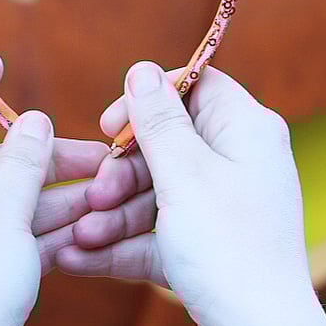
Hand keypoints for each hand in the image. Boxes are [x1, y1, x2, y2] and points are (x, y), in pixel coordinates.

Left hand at [0, 52, 107, 325]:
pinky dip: (36, 231)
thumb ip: (24, 157)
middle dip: (46, 159)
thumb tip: (35, 120)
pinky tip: (83, 228)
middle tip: (97, 155)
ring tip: (105, 192)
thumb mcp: (2, 206)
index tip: (1, 58)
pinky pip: (0, 233)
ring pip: (2, 199)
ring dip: (52, 198)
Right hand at [56, 63, 325, 325]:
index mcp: (245, 130)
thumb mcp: (186, 175)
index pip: (194, 86)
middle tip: (94, 193)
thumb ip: (159, 119)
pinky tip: (80, 256)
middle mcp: (238, 161)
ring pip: (157, 193)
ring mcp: (224, 206)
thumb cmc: (231, 250)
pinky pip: (160, 232)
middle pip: (167, 144)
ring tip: (80, 235)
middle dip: (121, 171)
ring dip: (113, 213)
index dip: (148, 99)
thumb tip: (142, 68)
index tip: (109, 124)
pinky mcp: (210, 246)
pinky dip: (123, 244)